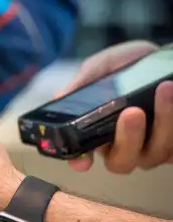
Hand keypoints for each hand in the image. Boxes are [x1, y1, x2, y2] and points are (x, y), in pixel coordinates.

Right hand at [60, 41, 172, 172]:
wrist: (159, 60)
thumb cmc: (126, 66)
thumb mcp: (101, 67)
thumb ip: (83, 82)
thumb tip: (58, 97)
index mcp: (97, 133)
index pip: (83, 156)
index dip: (80, 161)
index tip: (83, 162)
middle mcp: (124, 146)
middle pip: (122, 161)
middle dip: (128, 139)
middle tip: (132, 112)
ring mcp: (154, 147)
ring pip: (156, 153)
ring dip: (162, 123)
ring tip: (164, 89)